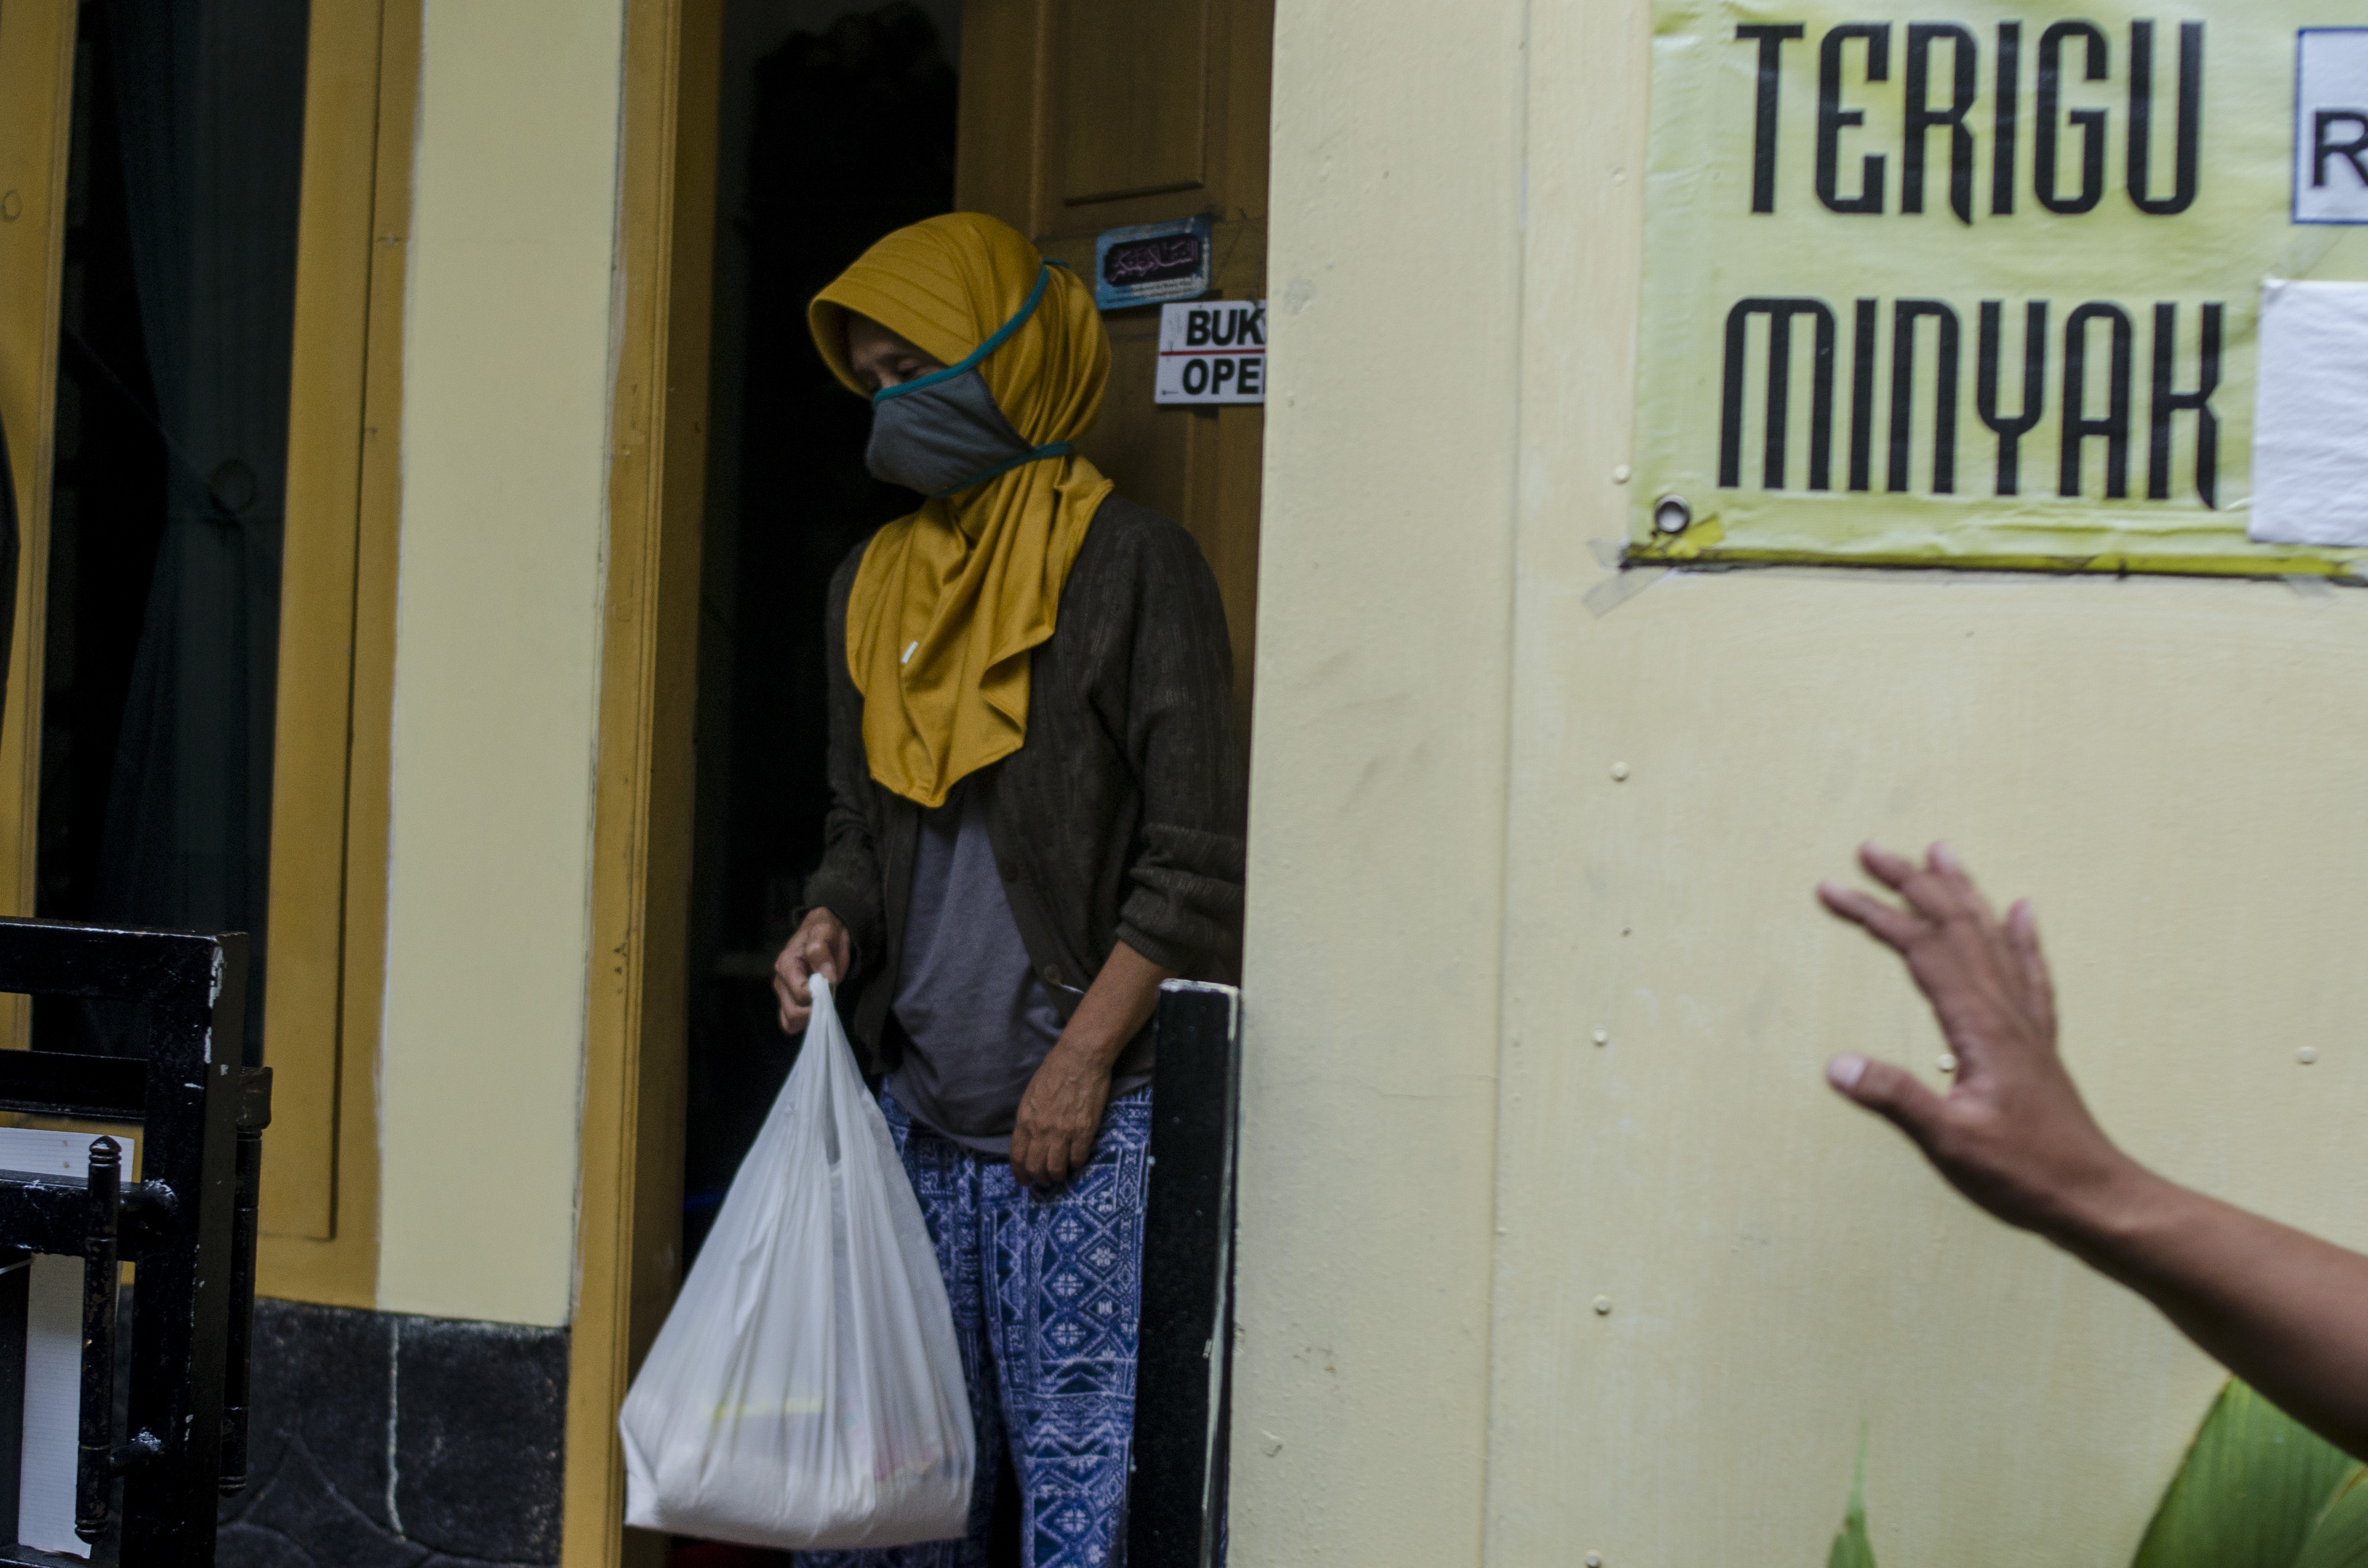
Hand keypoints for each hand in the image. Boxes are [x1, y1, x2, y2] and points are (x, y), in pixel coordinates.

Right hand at [773, 908, 849, 1034]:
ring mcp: (783, 993)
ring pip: (791, 1020)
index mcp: (787, 964)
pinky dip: (803, 1023)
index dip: (820, 994)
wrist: (823, 933)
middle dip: (815, 1009)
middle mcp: (781, 980)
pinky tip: (816, 1011)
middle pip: (794, 1012)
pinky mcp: (788, 1001)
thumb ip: (821, 952)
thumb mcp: (825, 932)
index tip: (832, 985)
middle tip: (830, 995)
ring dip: (810, 1017)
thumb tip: (825, 977)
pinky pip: (789, 1023)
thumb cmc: (824, 934)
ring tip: (824, 1001)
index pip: (801, 993)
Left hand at [1010, 1039, 1113, 1187]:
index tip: (1024, 1181)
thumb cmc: (1054, 1070)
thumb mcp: (1031, 1095)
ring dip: (1058, 1175)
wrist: (1080, 1058)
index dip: (1020, 1173)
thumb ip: (1029, 1119)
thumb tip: (1031, 1139)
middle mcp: (1041, 1130)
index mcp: (1025, 1120)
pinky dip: (1076, 1164)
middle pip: (1035, 1167)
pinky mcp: (1084, 1131)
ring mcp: (1063, 1132)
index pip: (1017, 1156)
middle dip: (1039, 1178)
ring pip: (1056, 1169)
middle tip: (1045, 1180)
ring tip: (1061, 1174)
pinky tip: (1077, 1160)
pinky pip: (1078, 1158)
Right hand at [1816, 842, 2135, 1238]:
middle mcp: (2005, 1012)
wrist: (2097, 1195)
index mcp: (1980, 1026)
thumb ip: (1896, 1097)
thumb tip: (1837, 1064)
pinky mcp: (2037, 1043)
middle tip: (1872, 850)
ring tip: (1940, 853)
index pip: (1921, 950)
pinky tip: (2021, 911)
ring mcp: (2026, 1024)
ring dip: (1961, 892)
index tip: (1832, 890)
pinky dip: (2022, 936)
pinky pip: (2031, 973)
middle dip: (1911, 883)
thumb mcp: (1950, 1141)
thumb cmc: (2027, 1172)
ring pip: (1990, 938)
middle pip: (1954, 927)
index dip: (1876, 914)